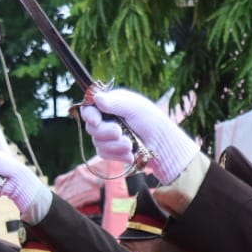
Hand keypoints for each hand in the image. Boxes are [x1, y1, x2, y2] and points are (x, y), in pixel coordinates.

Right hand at [80, 88, 200, 184]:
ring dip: (115, 145)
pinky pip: (103, 154)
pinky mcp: (110, 150)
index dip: (89, 115)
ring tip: (130, 144)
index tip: (96, 121)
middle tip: (119, 132)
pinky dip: (117, 155)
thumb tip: (96, 97)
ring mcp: (107, 136)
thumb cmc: (152, 121)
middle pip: (91, 127)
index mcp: (111, 104)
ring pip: (97, 143)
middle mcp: (107, 119)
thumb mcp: (134, 108)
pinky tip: (130, 153)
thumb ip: (114, 102)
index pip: (89, 108)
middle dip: (106, 132)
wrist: (162, 145)